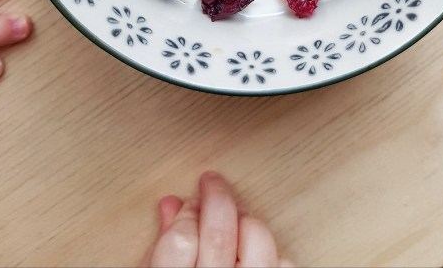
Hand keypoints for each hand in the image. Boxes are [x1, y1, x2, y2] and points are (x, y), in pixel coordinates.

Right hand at [141, 171, 292, 267]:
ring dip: (245, 220)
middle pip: (221, 231)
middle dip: (216, 196)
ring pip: (257, 240)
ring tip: (234, 215)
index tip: (185, 202)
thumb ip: (158, 250)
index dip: (185, 210)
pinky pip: (284, 262)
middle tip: (211, 183)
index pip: (181, 238)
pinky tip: (254, 248)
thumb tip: (170, 207)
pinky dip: (271, 249)